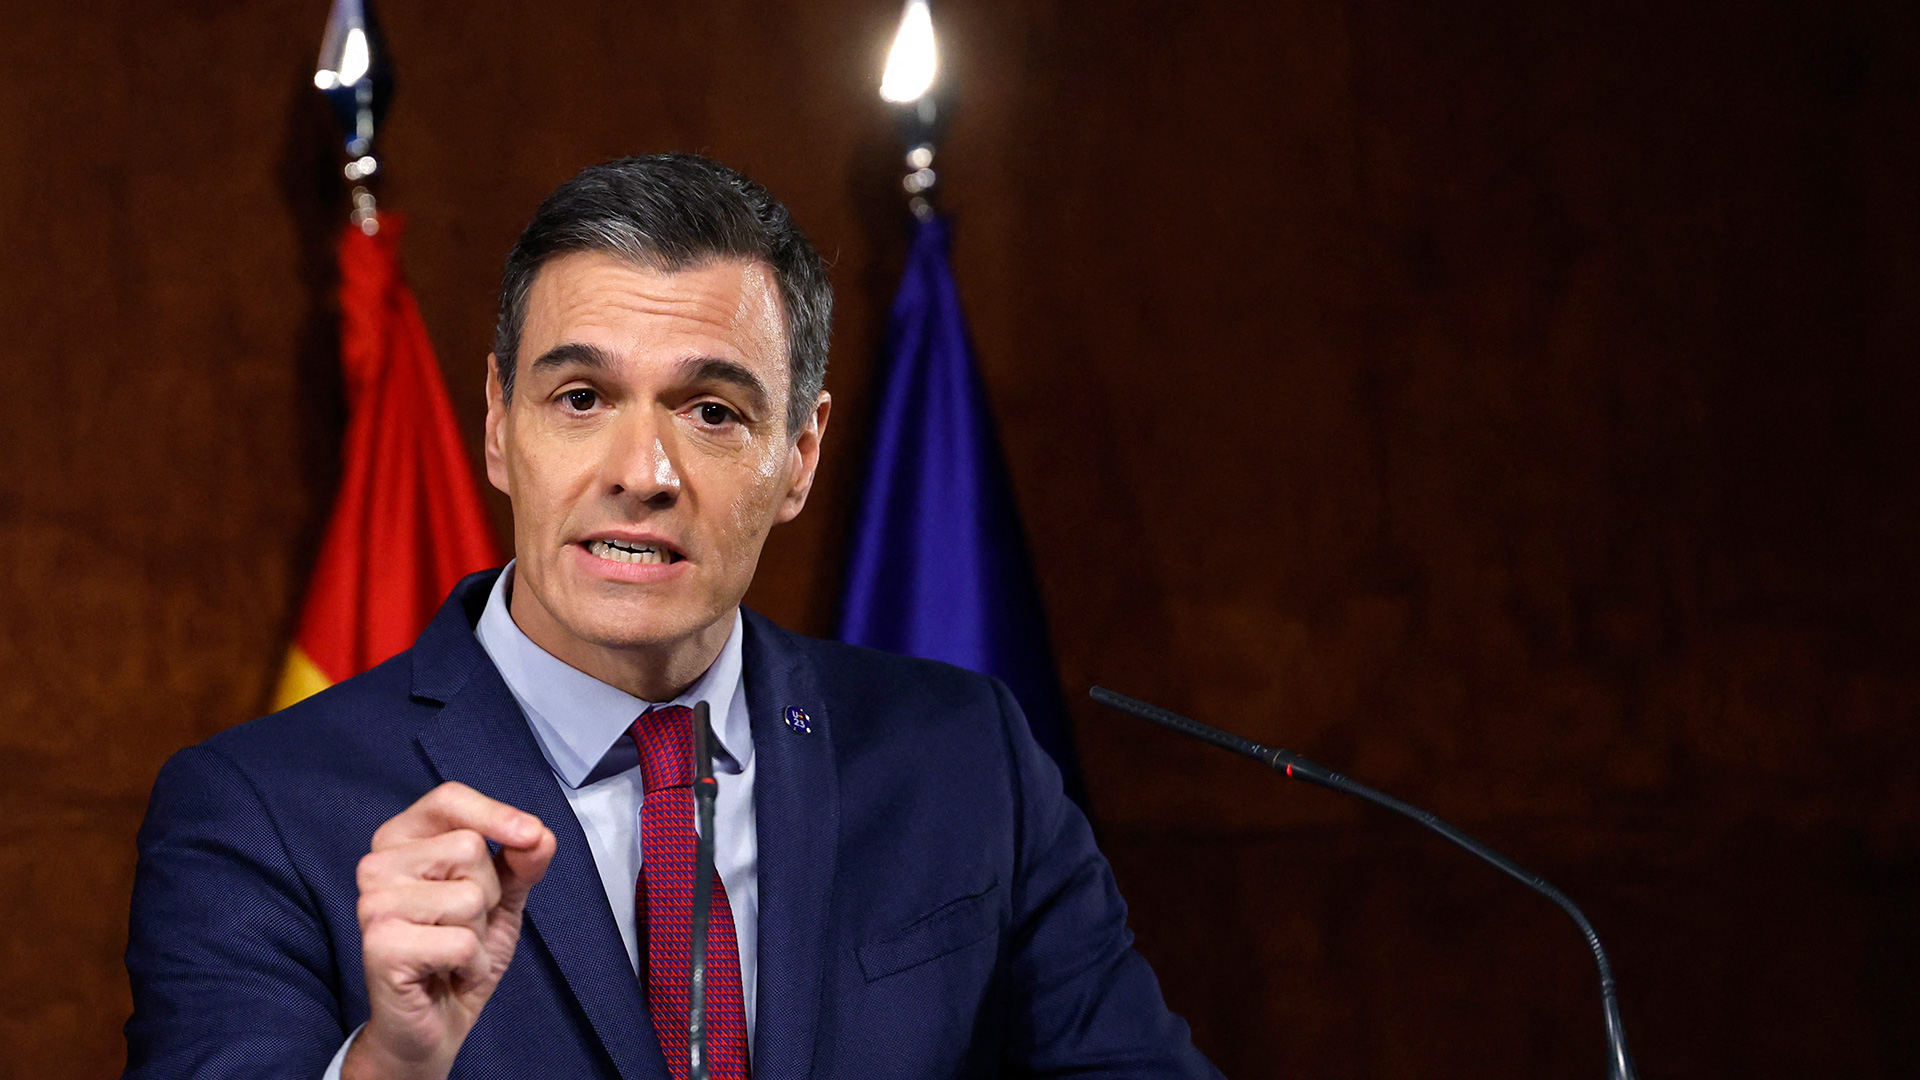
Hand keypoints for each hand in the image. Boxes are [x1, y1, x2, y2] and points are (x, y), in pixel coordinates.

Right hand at [342, 782, 556, 1079]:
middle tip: (464, 926)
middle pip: (469, 848)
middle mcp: (377, 864)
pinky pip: (460, 941)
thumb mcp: (503, 898)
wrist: (435, 1022)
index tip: (530, 834)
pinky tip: (449, 972)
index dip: (495, 813)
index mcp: (401, 840)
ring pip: (469, 895)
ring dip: (479, 933)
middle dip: (489, 894)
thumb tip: (540, 835)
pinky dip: (471, 963)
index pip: (448, 798)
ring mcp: (373, 904)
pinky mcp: (380, 945)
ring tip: (454, 950)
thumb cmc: (459, 953)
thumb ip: (522, 861)